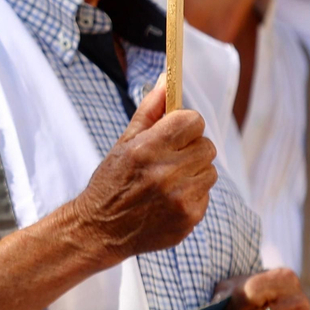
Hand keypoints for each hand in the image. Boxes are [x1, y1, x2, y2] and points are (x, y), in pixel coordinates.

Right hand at [69, 77, 216, 261]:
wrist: (99, 229)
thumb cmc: (111, 182)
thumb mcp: (124, 143)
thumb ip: (149, 111)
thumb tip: (166, 79)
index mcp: (147, 149)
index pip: (193, 121)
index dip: (185, 125)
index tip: (174, 133)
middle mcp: (166, 173)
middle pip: (206, 146)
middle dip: (190, 149)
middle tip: (168, 160)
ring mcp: (180, 198)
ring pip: (210, 171)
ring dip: (194, 172)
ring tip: (168, 181)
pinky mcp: (189, 218)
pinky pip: (206, 195)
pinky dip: (192, 195)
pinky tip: (169, 200)